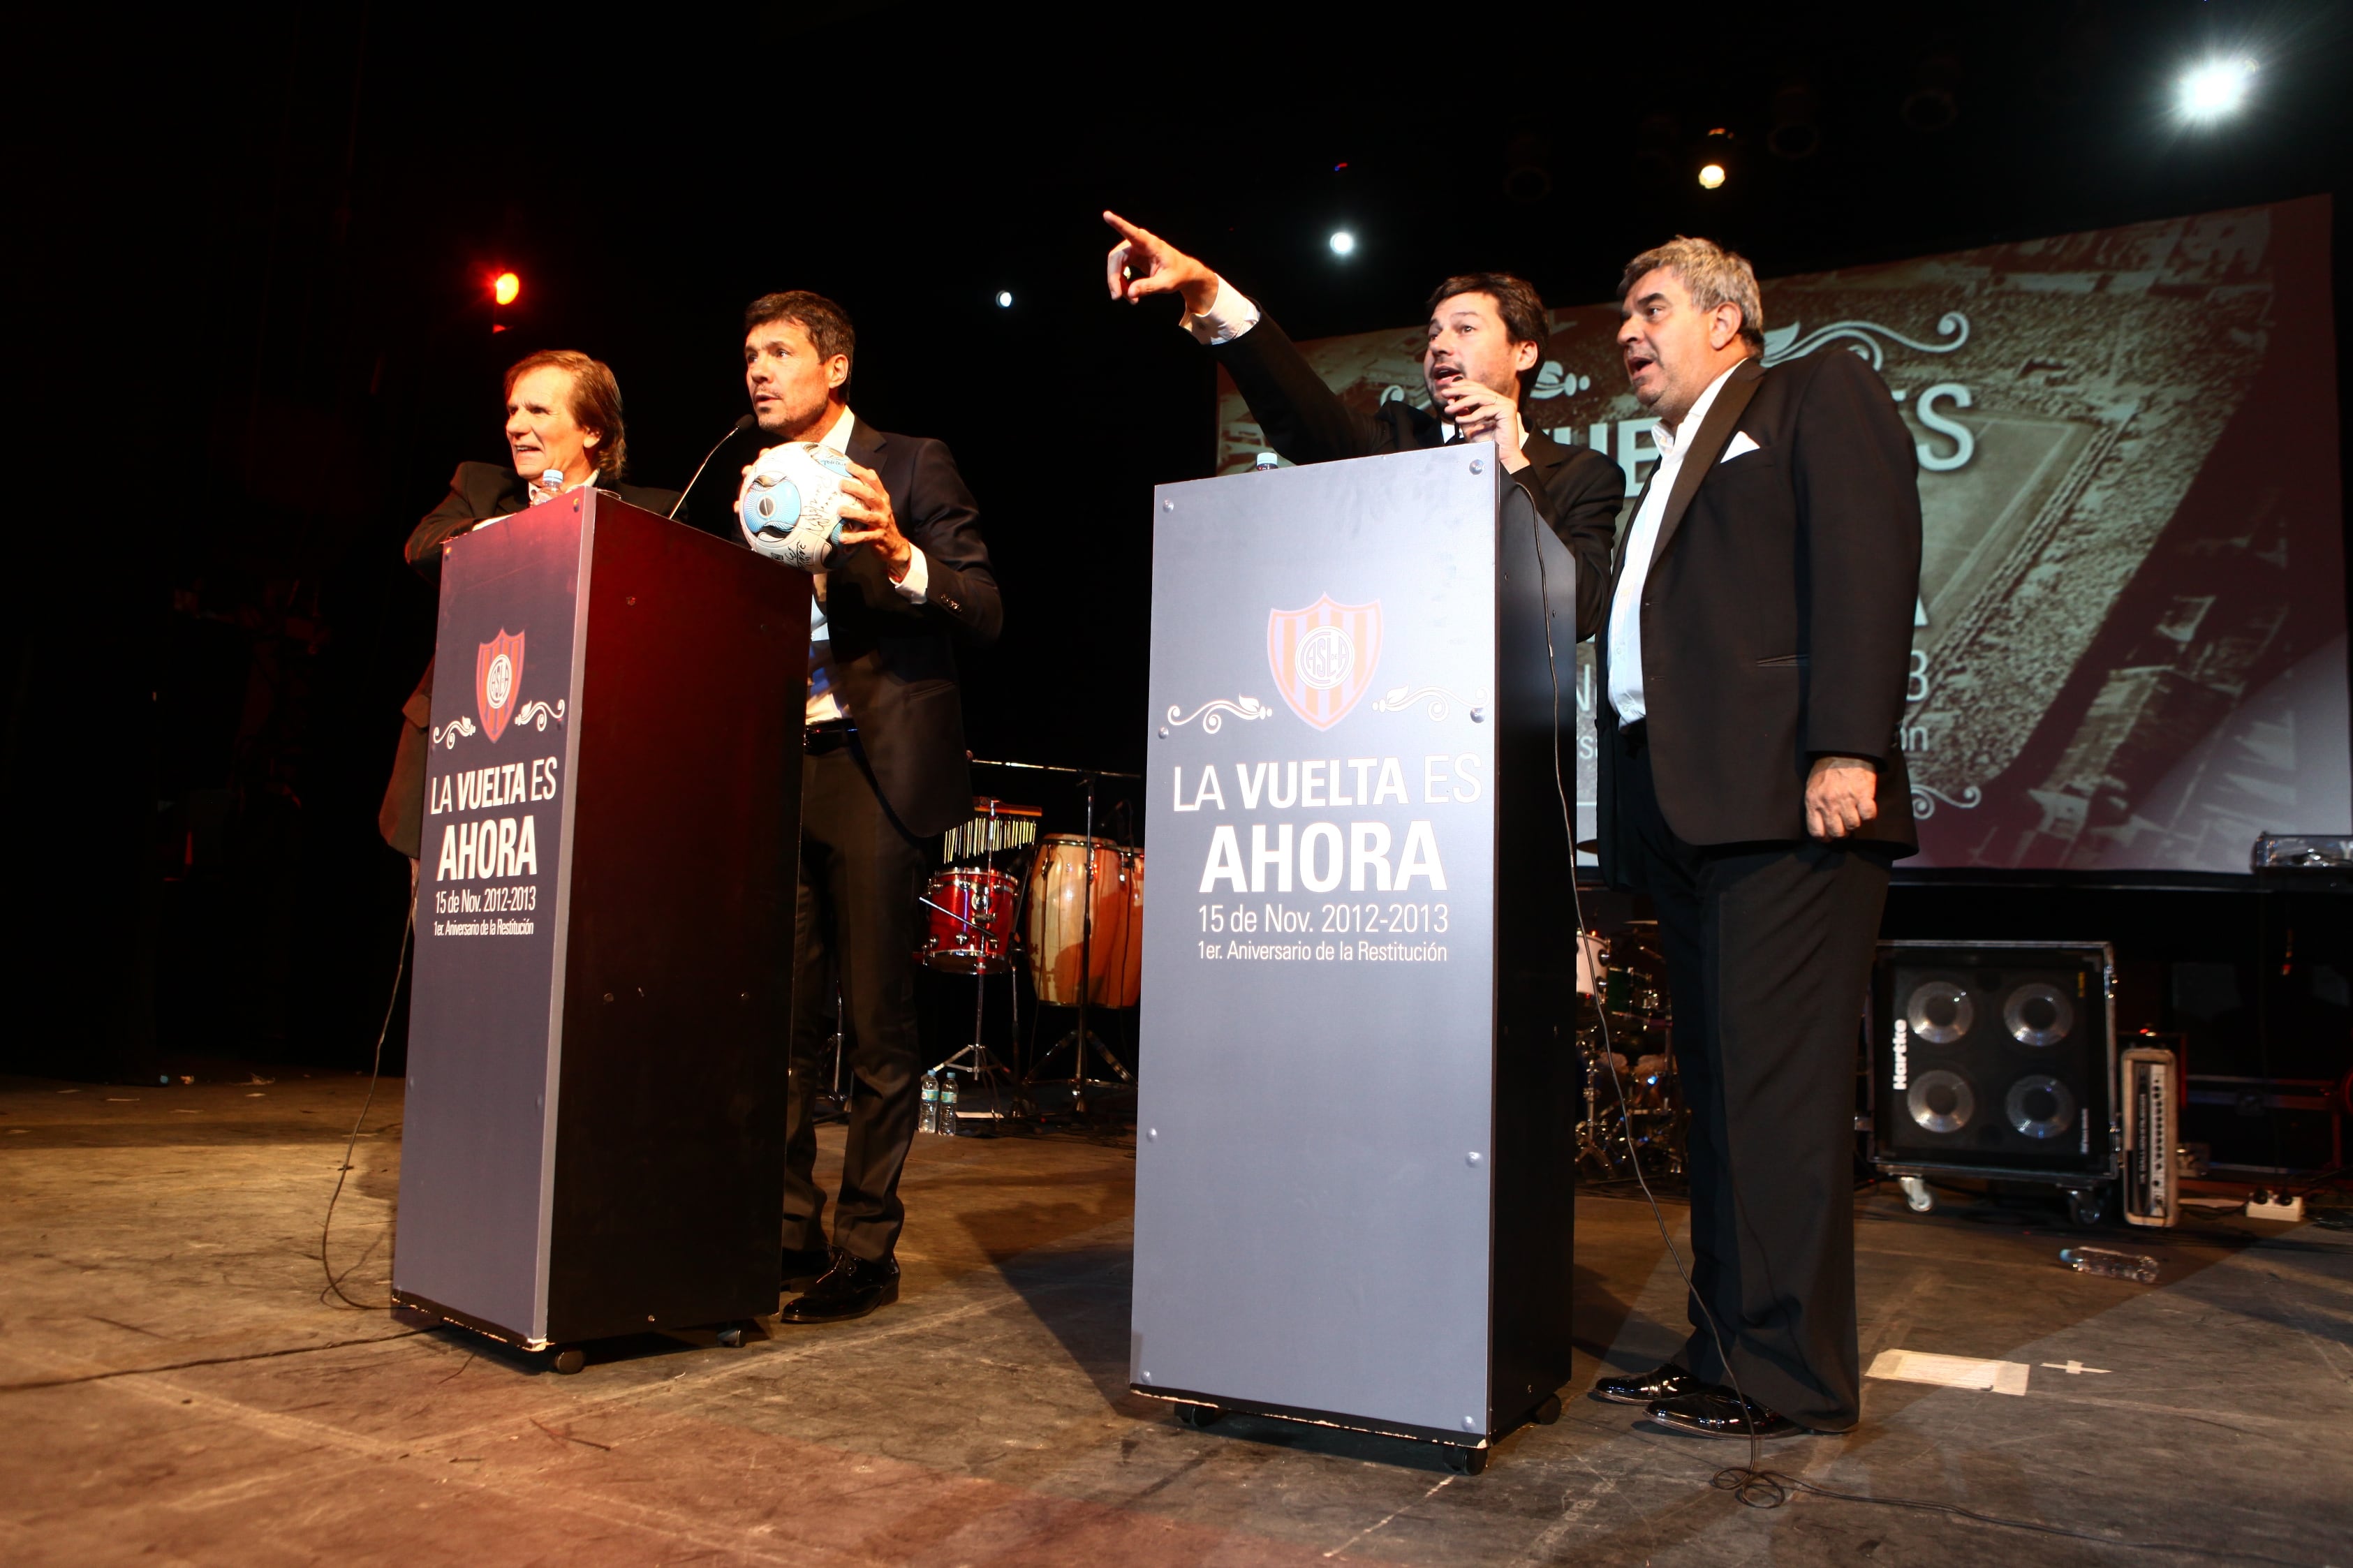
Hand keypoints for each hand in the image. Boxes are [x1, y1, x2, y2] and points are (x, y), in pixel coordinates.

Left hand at [835, 463, 911, 578]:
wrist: (896, 545)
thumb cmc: (882, 522)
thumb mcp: (880, 505)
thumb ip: (873, 490)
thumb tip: (867, 470)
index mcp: (882, 499)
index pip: (874, 481)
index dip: (861, 472)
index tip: (848, 466)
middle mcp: (883, 509)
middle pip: (871, 496)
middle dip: (856, 489)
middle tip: (841, 484)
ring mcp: (881, 523)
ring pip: (867, 516)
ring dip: (853, 513)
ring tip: (840, 510)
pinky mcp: (878, 537)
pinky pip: (864, 537)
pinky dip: (853, 538)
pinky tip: (842, 538)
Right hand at [1103, 210, 1221, 316]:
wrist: (1184, 273)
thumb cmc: (1178, 274)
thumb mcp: (1166, 284)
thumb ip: (1148, 287)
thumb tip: (1130, 293)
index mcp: (1151, 244)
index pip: (1132, 232)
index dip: (1118, 224)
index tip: (1107, 215)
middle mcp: (1139, 243)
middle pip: (1116, 257)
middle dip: (1113, 277)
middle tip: (1117, 297)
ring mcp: (1134, 249)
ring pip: (1115, 264)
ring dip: (1117, 282)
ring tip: (1130, 299)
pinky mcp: (1132, 257)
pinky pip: (1119, 269)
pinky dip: (1121, 282)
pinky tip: (1130, 294)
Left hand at [1440, 381, 1528, 470]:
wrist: (1499, 458)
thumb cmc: (1487, 444)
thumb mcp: (1469, 426)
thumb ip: (1462, 413)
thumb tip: (1451, 401)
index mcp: (1494, 402)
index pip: (1478, 388)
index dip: (1463, 385)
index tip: (1449, 387)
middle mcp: (1502, 401)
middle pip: (1478, 390)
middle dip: (1459, 391)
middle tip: (1445, 393)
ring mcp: (1506, 404)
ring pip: (1480, 397)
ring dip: (1461, 403)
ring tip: (1449, 409)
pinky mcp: (1508, 411)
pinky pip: (1485, 410)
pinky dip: (1471, 415)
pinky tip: (1459, 420)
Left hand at [1806, 756, 1878, 840]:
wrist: (1844, 751)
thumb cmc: (1826, 770)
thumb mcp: (1812, 787)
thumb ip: (1815, 805)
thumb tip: (1820, 824)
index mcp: (1813, 802)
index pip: (1816, 831)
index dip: (1825, 837)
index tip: (1830, 834)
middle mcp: (1829, 803)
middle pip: (1837, 832)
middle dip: (1842, 832)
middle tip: (1845, 824)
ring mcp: (1846, 799)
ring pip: (1854, 825)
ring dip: (1856, 822)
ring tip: (1855, 812)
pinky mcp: (1863, 794)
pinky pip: (1869, 815)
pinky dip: (1869, 814)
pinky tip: (1865, 806)